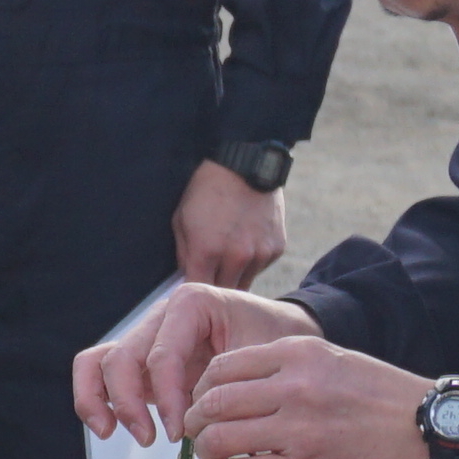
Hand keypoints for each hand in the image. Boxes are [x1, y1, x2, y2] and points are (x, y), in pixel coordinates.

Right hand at [71, 274, 312, 436]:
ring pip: (99, 362)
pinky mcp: (139, 362)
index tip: (182, 430)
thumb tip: (199, 424)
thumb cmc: (272, 339)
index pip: (162, 354)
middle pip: (122, 357)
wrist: (280, 332)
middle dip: (129, 403)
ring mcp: (146, 338)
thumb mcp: (262, 355)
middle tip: (150, 439)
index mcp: (191, 303)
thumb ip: (229, 384)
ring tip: (112, 433)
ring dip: (100, 400)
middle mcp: (161, 316)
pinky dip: (96, 398)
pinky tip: (108, 427)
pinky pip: (99, 373)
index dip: (166, 397)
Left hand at [177, 333, 438, 458]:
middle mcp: (293, 387)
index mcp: (298, 353)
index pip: (223, 367)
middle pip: (213, 401)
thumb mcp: (332, 359)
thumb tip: (234, 385)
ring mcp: (296, 430)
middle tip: (196, 428)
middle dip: (194, 418)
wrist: (425, 429)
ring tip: (212, 453)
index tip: (201, 399)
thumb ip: (285, 366)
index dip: (201, 387)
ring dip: (205, 449)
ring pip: (218, 438)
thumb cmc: (380, 395)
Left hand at [178, 157, 289, 288]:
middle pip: (224, 293)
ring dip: (235, 276)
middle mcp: (236, 257)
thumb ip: (184, 255)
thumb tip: (187, 278)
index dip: (192, 291)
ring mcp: (260, 254)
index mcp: (207, 251)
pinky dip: (253, 262)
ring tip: (229, 254)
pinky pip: (261, 267)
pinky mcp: (277, 249)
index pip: (198, 289)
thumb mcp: (182, 219)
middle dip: (215, 286)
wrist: (245, 165)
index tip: (191, 288)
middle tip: (209, 274)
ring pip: (245, 283)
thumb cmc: (207, 190)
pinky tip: (247, 241)